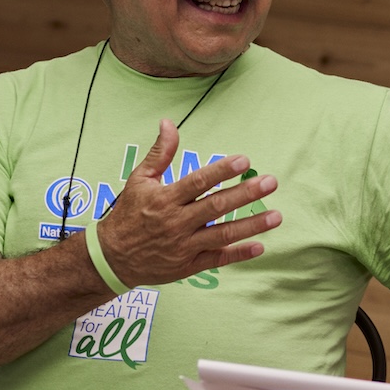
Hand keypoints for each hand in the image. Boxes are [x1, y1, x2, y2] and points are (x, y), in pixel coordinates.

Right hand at [94, 119, 280, 287]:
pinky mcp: (187, 266)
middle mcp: (176, 222)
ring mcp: (183, 246)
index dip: (222, 171)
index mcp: (165, 198)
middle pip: (216, 206)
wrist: (113, 256)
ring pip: (222, 234)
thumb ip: (160, 153)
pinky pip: (217, 259)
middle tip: (270, 182)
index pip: (198, 182)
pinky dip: (238, 254)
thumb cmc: (128, 213)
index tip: (244, 161)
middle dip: (245, 194)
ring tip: (276, 215)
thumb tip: (168, 123)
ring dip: (251, 225)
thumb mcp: (139, 180)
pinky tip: (260, 246)